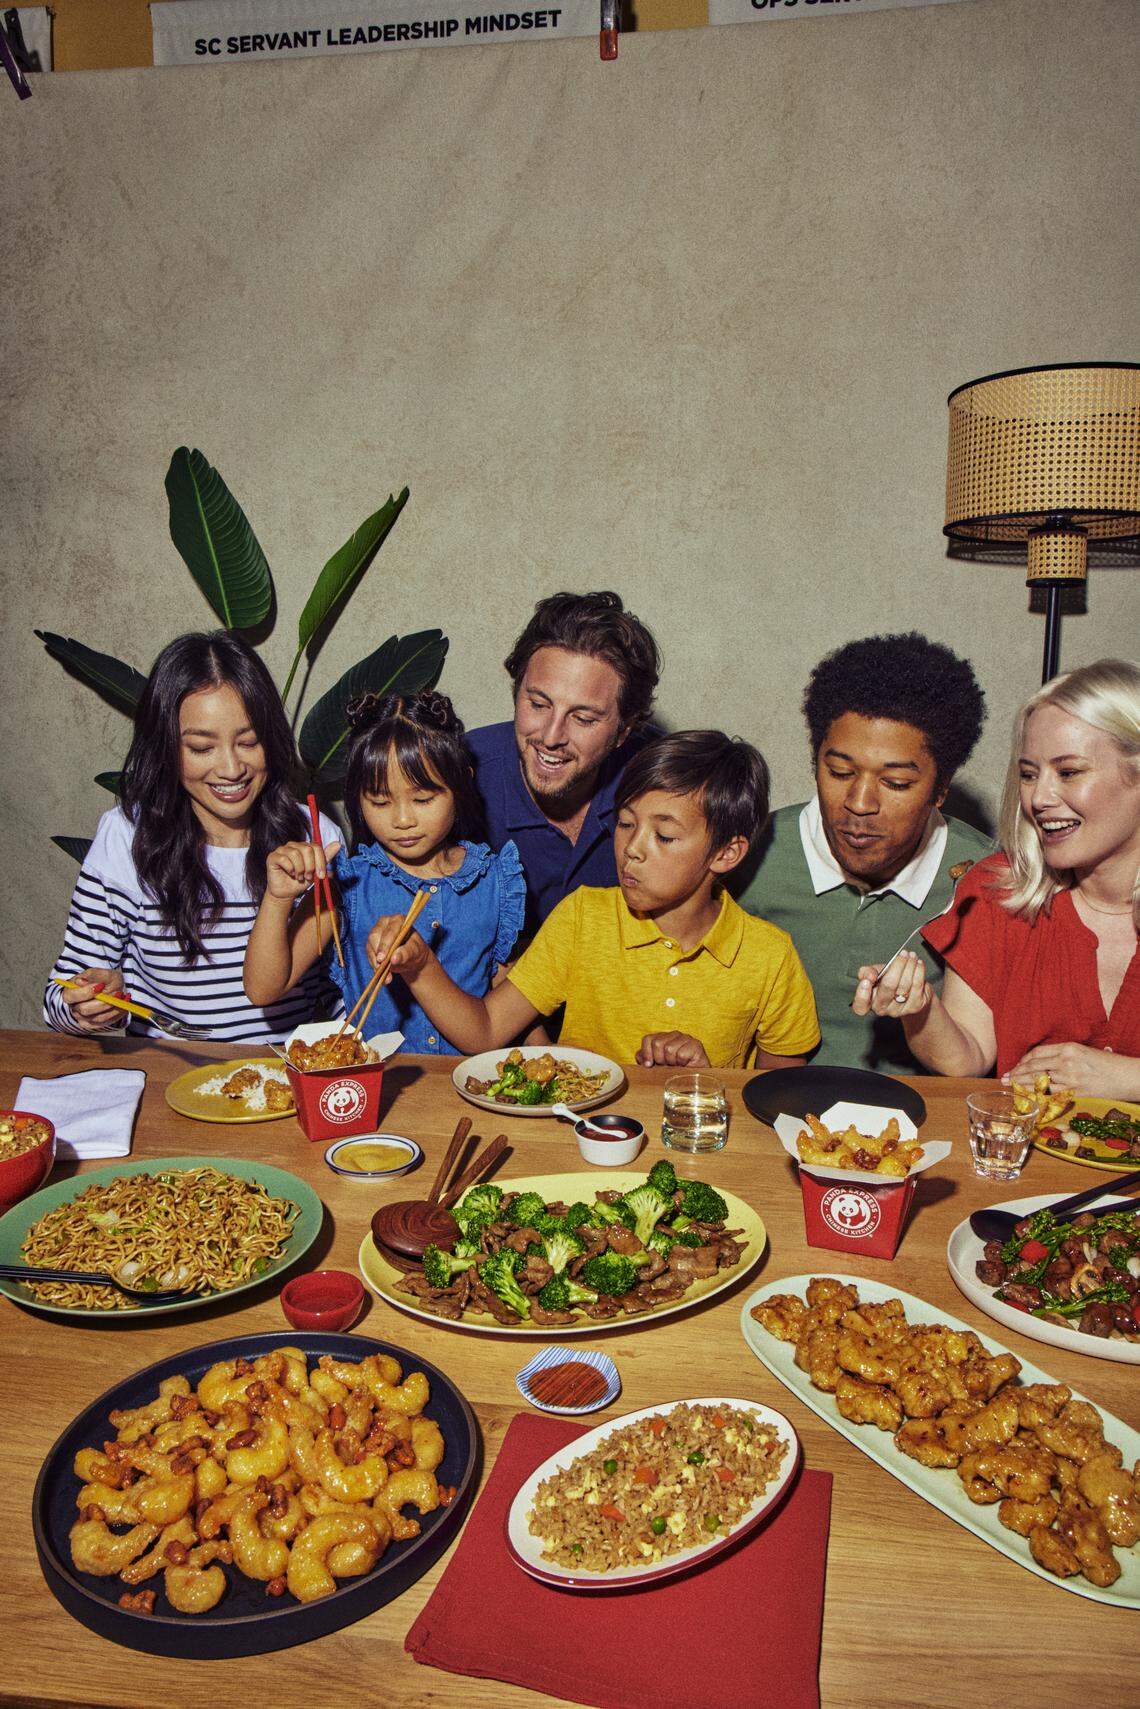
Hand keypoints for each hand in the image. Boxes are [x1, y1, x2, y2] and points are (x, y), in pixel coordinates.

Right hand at [62, 967, 126, 1032]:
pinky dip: (118, 1012)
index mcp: (70, 994)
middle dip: (103, 1002)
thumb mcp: (100, 973)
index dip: (86, 991)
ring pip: (98, 1018)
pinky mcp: (96, 1025)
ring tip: (122, 996)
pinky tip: (124, 1003)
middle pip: (85, 1010)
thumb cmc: (102, 980)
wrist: (110, 988)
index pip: (71, 996)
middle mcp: (75, 1009)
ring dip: (113, 1007)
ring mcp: (84, 1019)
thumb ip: (92, 975)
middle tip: (117, 992)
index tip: (101, 985)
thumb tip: (81, 981)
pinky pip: (108, 1022)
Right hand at [265, 839, 340, 902]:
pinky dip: (290, 869)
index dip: (320, 862)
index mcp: (305, 846)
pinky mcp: (273, 857)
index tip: (320, 876)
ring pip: (295, 854)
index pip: (316, 847)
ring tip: (299, 877)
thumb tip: (338, 844)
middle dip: (310, 866)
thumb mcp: (317, 871)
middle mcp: (293, 845)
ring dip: (300, 869)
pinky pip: (283, 859)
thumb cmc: (302, 880)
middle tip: (308, 876)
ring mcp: (282, 849)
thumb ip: (326, 857)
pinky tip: (290, 874)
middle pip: (307, 849)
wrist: (287, 892)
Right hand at [366, 916, 429, 982]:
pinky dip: (375, 966)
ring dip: (376, 963)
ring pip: (370, 947)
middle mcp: (385, 924)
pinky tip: (381, 975)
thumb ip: (405, 953)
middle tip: (380, 967)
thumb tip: (394, 959)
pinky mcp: (372, 945)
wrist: (412, 957)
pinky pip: (370, 956)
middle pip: (374, 936)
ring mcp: (377, 934)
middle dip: (378, 953)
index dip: (385, 944)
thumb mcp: (415, 951)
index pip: (389, 930)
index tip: (383, 958)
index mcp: (398, 920)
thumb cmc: (416, 950)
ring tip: (386, 976)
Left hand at [636, 1032, 710, 1067]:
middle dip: (660, 1059)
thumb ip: (645, 1059)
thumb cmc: (675, 1072)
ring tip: (677, 1066)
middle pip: (657, 1043)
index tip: (649, 1065)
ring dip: (672, 1062)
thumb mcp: (656, 1066)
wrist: (695, 1081)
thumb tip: (639, 1057)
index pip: (648, 1039)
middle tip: (668, 1066)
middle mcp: (674, 1035)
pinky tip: (685, 1065)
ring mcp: (686, 1038)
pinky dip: (682, 1064)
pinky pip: (682, 1054)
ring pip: (669, 1049)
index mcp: (663, 1037)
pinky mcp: (696, 1044)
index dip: (646, 1054)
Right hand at [852, 951, 932, 1018]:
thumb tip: (870, 976)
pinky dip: (919, 971)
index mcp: (868, 1002)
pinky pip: (917, 986)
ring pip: (905, 984)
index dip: (862, 994)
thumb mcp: (873, 974)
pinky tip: (918, 963)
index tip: (868, 979)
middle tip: (903, 953)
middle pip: (889, 986)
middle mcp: (882, 1009)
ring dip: (910, 965)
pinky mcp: (914, 1006)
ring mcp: (899, 1010)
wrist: (908, 991)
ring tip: (912, 955)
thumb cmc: (887, 980)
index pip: (860, 1006)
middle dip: (897, 966)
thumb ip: (867, 972)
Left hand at [1003, 1042, 1136, 1097]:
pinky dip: (1037, 1095)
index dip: (1023, 1060)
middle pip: (1034, 1066)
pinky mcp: (1075, 1092)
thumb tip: (1048, 1062)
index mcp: (1069, 1047)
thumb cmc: (1110, 1063)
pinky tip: (1028, 1096)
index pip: (1038, 1053)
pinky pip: (1051, 1094)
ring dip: (1022, 1084)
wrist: (1128, 1076)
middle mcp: (1067, 1061)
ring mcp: (1070, 1077)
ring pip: (1038, 1081)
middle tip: (1004, 1078)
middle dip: (1016, 1073)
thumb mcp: (1086, 1052)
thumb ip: (1067, 1055)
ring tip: (1010, 1086)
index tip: (1016, 1066)